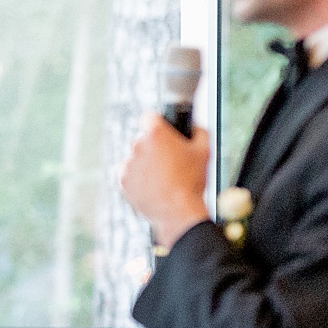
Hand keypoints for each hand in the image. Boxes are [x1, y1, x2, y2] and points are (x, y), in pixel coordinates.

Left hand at [120, 115, 210, 248]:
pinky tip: (153, 184)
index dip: (157, 124)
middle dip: (154, 146)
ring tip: (163, 176)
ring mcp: (128, 163)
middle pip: (143, 140)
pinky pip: (129, 173)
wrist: (178, 210)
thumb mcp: (205, 150)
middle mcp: (138, 146)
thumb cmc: (193, 180)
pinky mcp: (122, 179)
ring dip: (145, 163)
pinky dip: (138, 177)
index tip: (162, 131)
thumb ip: (200, 130)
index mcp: (156, 134)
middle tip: (169, 160)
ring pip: (135, 157)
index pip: (149, 118)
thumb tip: (197, 123)